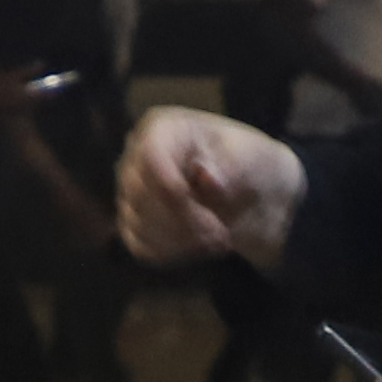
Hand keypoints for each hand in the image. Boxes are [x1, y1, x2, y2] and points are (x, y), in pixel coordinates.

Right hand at [116, 108, 304, 269]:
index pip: (151, 159)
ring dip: (183, 242)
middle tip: (222, 237)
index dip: (175, 195)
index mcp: (162, 128)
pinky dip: (172, 253)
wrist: (252, 195)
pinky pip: (140, 246)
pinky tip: (199, 247)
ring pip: (139, 225)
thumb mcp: (250, 157)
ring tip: (219, 241)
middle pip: (141, 197)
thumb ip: (229, 163)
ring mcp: (130, 191)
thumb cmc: (248, 166)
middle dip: (185, 223)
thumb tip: (204, 175)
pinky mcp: (133, 222)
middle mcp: (136, 156)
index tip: (211, 220)